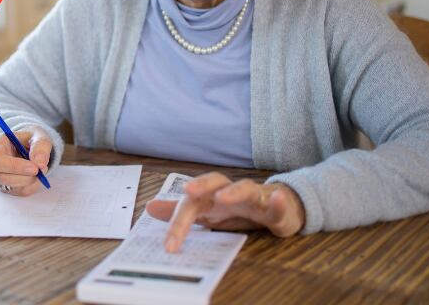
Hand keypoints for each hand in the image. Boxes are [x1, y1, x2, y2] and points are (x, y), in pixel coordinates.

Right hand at [0, 127, 51, 196]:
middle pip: (2, 178)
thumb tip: (40, 164)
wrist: (30, 146)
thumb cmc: (31, 139)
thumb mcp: (38, 136)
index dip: (14, 167)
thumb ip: (40, 147)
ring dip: (31, 181)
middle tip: (42, 171)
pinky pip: (20, 192)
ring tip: (42, 169)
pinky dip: (33, 186)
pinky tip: (38, 175)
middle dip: (25, 177)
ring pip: (13, 187)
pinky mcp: (6, 187)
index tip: (34, 168)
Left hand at [146, 172, 304, 251]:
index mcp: (213, 196)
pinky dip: (277, 201)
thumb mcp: (208, 211)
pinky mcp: (276, 207)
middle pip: (216, 183)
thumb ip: (181, 211)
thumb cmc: (239, 208)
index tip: (169, 245)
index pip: (192, 202)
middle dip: (202, 185)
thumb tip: (150, 207)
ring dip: (235, 191)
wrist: (277, 204)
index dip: (179, 220)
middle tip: (188, 191)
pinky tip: (277, 199)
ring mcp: (255, 198)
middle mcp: (232, 192)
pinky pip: (278, 204)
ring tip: (224, 197)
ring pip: (246, 188)